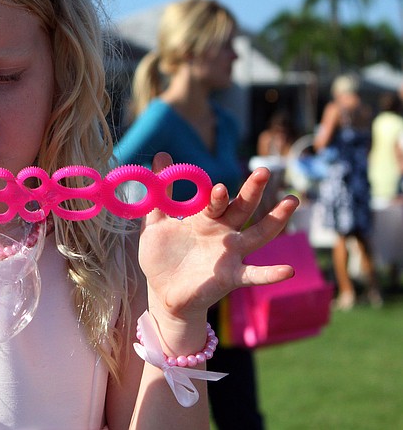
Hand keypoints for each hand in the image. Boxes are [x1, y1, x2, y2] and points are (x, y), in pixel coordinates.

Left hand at [139, 152, 298, 325]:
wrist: (163, 293)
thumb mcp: (156, 223)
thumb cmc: (162, 256)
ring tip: (291, 201)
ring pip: (258, 234)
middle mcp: (223, 232)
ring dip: (275, 219)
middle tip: (263, 171)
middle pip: (241, 207)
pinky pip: (255, 275)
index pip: (214, 199)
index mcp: (204, 218)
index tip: (216, 186)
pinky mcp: (231, 277)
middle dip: (251, 190)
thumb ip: (160, 194)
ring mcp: (230, 254)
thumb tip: (162, 155)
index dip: (215, 193)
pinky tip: (289, 270)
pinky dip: (271, 273)